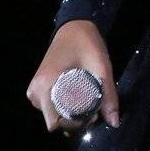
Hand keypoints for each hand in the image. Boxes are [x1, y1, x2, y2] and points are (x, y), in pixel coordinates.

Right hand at [26, 19, 121, 135]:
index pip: (55, 122)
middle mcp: (35, 91)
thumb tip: (114, 122)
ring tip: (86, 99)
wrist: (73, 26)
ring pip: (52, 114)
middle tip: (92, 107)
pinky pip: (50, 106)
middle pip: (54, 120)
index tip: (91, 114)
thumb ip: (108, 95)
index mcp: (45, 86)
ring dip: (69, 112)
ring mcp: (34, 89)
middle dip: (74, 120)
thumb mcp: (101, 68)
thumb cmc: (86, 44)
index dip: (74, 124)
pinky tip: (76, 95)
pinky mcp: (38, 87)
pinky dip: (63, 105)